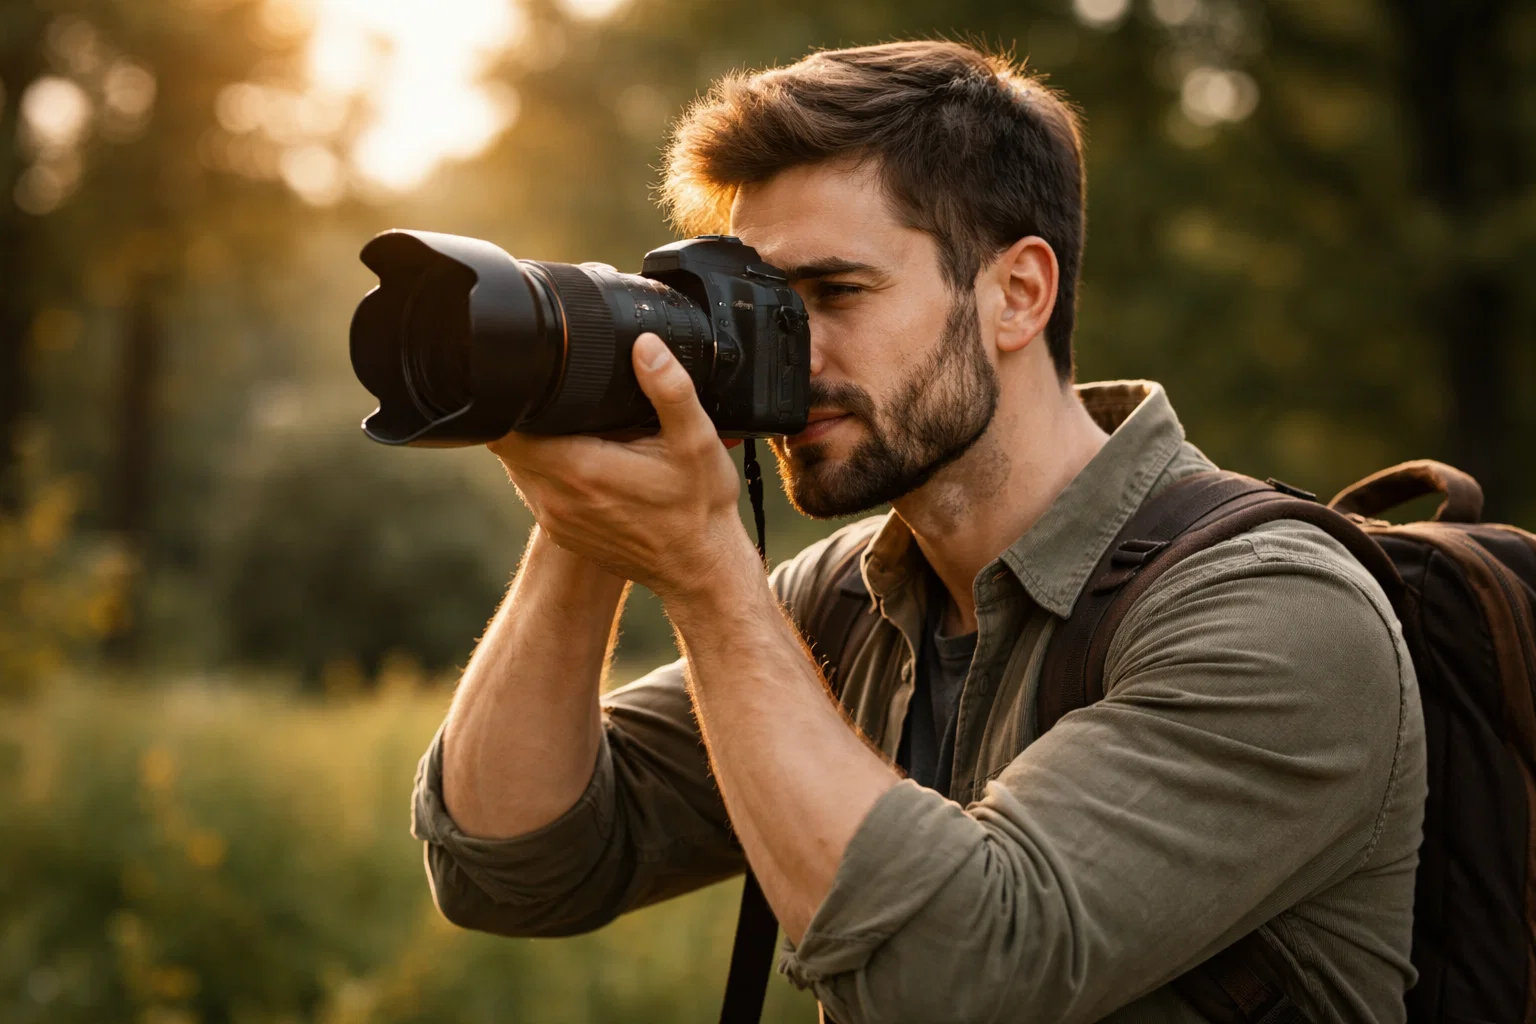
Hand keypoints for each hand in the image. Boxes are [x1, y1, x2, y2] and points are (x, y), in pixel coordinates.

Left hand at [489, 333, 754, 598]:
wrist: (700, 570)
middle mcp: (557, 498)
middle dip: (524, 416)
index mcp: (580, 469)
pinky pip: (537, 490)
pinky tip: (585, 459)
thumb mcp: (696, 441)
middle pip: (507, 444)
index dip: (510, 398)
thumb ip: (670, 390)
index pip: (504, 428)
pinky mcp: (563, 533)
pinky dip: (550, 470)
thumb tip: (646, 346)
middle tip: (558, 397)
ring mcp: (556, 520)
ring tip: (572, 425)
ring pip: (519, 467)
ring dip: (536, 444)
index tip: (533, 381)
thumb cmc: (698, 510)